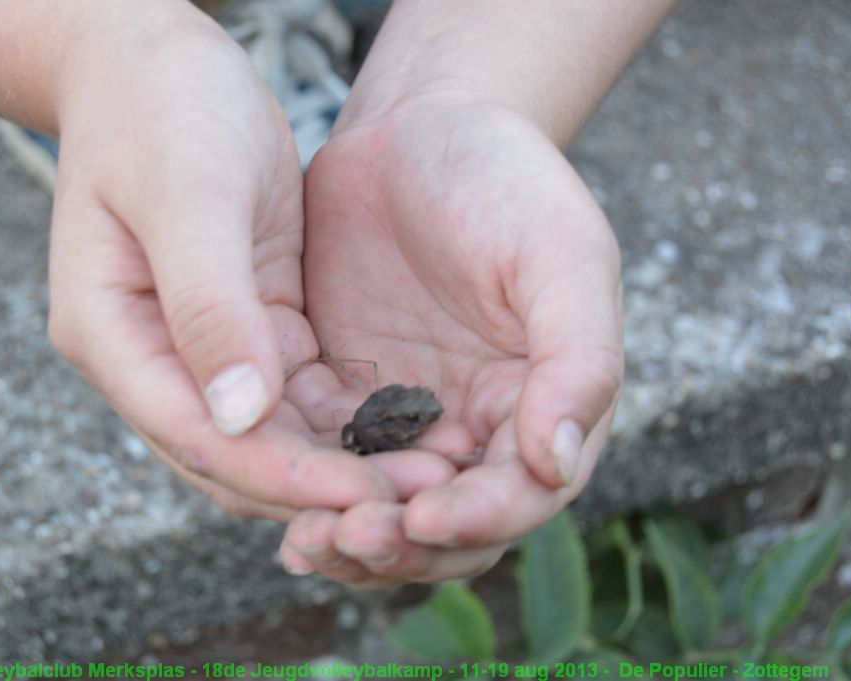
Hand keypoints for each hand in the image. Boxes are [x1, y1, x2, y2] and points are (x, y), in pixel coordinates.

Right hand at [45, 5, 452, 519]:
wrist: (160, 62)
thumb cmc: (164, 109)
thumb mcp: (190, 194)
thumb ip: (209, 306)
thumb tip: (240, 418)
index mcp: (111, 334)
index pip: (198, 434)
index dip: (281, 475)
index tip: (365, 495)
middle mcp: (150, 358)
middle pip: (235, 455)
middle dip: (322, 485)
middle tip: (419, 499)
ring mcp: (197, 349)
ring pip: (271, 436)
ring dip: (342, 462)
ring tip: (429, 475)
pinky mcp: (247, 328)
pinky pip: (296, 395)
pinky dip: (346, 420)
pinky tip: (409, 428)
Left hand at [280, 95, 622, 583]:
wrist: (417, 127)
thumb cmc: (504, 177)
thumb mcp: (561, 251)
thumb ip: (578, 357)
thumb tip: (557, 462)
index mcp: (544, 402)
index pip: (522, 493)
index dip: (479, 518)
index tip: (424, 517)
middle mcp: (477, 426)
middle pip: (449, 527)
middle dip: (403, 545)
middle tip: (349, 535)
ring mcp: (407, 418)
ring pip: (383, 511)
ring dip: (349, 537)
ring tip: (306, 540)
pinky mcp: (344, 398)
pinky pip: (326, 463)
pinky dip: (305, 491)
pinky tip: (272, 497)